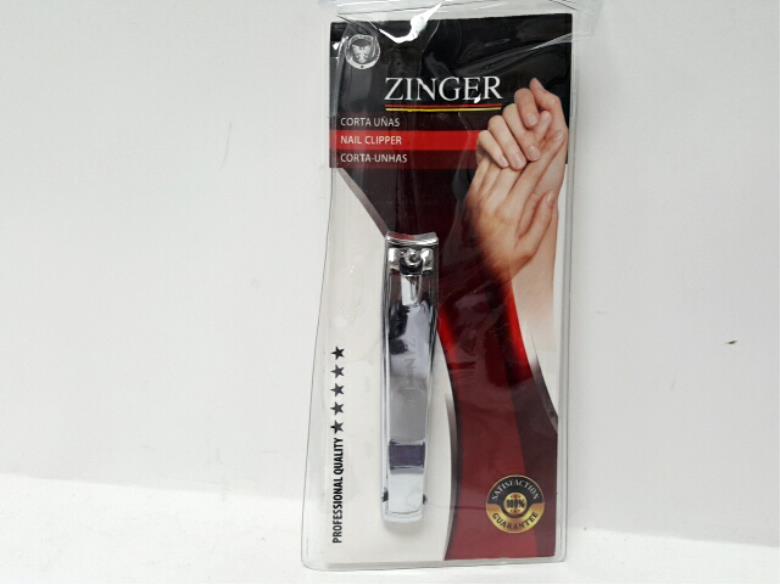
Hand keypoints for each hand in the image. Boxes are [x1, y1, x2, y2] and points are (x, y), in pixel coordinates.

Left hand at [466, 128, 565, 281]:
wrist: (471, 271)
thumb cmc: (501, 263)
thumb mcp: (528, 249)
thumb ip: (540, 221)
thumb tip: (549, 196)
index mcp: (508, 214)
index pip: (531, 175)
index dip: (546, 152)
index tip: (558, 136)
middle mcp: (491, 201)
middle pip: (516, 160)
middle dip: (533, 138)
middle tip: (545, 119)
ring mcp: (478, 197)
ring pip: (499, 160)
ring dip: (516, 141)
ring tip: (529, 125)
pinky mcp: (471, 195)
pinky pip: (484, 168)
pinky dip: (497, 152)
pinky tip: (508, 142)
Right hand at [477, 79, 566, 178]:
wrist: (535, 204)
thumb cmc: (547, 177)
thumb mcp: (560, 141)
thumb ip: (553, 108)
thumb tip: (537, 84)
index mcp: (535, 119)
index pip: (524, 96)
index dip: (527, 105)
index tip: (533, 122)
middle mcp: (516, 125)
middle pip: (509, 110)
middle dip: (522, 133)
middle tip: (532, 152)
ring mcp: (500, 137)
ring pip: (496, 123)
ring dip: (509, 143)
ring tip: (520, 163)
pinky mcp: (486, 150)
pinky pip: (484, 138)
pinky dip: (495, 149)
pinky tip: (505, 162)